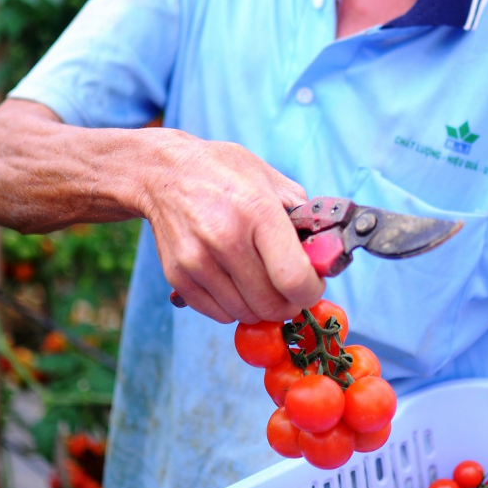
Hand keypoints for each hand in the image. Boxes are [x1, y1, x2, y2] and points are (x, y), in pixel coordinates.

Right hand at [142, 135, 323, 323]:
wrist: (164, 172)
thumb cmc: (224, 173)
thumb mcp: (270, 179)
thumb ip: (302, 217)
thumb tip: (324, 255)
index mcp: (258, 211)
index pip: (294, 277)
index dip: (311, 291)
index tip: (312, 284)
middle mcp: (226, 239)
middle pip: (271, 304)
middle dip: (289, 302)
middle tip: (289, 287)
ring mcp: (198, 260)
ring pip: (246, 314)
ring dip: (260, 305)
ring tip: (260, 279)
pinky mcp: (178, 276)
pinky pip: (219, 314)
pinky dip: (233, 306)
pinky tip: (234, 281)